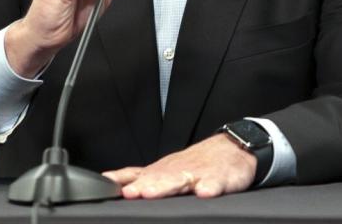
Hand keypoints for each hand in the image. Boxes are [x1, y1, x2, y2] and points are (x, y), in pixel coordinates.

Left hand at [103, 134, 255, 198]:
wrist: (232, 147)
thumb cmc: (197, 163)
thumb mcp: (166, 169)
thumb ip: (141, 177)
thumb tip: (111, 184)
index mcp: (163, 170)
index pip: (138, 175)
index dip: (123, 181)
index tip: (109, 187)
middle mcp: (177, 170)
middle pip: (157, 179)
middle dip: (143, 186)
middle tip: (130, 193)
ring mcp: (198, 174)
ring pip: (180, 180)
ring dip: (166, 186)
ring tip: (153, 193)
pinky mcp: (219, 178)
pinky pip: (215, 183)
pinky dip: (209, 187)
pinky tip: (204, 192)